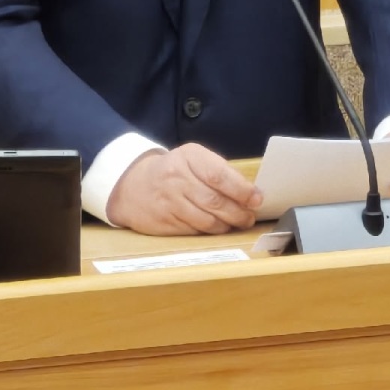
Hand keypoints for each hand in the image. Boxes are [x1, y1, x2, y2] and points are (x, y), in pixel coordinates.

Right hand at [107, 143, 262, 235]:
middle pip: (215, 201)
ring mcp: (169, 202)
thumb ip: (218, 171)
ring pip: (206, 220)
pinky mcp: (164, 222)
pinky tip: (218, 228)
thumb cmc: (174, 171)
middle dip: (238, 212)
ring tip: (237, 223)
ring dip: (227, 225)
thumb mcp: (193, 159)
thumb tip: (249, 193)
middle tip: (249, 217)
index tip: (257, 199)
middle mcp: (177, 179)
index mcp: (189, 157)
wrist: (133, 185)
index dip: (241, 190)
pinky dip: (211, 232)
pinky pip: (195, 231)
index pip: (219, 175)